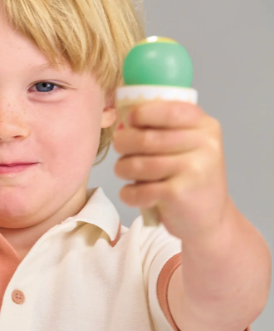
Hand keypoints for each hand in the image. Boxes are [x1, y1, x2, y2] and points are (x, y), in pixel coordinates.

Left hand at [112, 101, 231, 240]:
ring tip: (124, 171)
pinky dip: (128, 193)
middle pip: (147, 138)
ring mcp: (193, 170)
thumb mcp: (191, 146)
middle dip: (124, 143)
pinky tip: (133, 194)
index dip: (141, 113)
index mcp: (206, 127)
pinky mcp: (179, 194)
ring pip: (139, 164)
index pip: (169, 110)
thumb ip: (166, 129)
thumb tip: (124, 121)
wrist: (211, 219)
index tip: (128, 120)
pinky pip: (139, 190)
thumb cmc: (191, 178)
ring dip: (123, 168)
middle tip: (120, 148)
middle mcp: (204, 146)